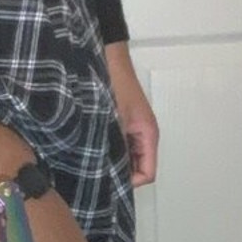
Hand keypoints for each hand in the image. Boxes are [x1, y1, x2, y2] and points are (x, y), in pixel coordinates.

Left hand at [104, 42, 158, 187]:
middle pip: (138, 167)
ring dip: (114, 160)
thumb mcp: (114, 121)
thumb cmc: (114, 85)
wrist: (108, 59)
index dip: (130, 182)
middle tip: (96, 174)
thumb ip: (114, 147)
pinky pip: (120, 144)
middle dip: (120, 173)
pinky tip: (93, 146)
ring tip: (93, 160)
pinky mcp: (123, 122)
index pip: (147, 174)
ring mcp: (134, 128)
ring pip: (128, 156)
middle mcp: (144, 134)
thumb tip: (107, 173)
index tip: (108, 181)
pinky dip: (110, 148)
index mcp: (148, 134)